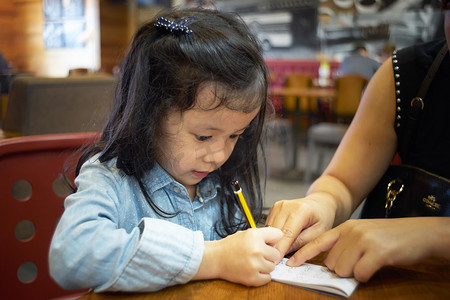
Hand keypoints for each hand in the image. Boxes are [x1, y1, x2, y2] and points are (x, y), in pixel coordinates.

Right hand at [195, 227, 281, 285]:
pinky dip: (262, 275)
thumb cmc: (230, 246)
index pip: (278, 235)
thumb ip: (263, 235)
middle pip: (276, 254)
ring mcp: (255, 265)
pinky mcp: (252, 278)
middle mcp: (256, 249)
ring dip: (265, 265)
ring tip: (254, 262)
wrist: (216, 258)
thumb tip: (277, 242)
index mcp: (255, 235)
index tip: (268, 242)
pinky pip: (268, 278)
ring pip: (272, 267)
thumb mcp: (246, 233)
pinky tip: (253, 270)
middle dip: (269, 254)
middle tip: (258, 254)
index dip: (273, 239)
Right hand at [265, 194, 336, 259]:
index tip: (276, 261)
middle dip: (274, 246)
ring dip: (271, 240)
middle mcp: (286, 206)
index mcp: (301, 210)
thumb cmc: (321, 217)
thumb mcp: (318, 233)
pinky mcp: (274, 208)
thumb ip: (302, 243)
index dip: (280, 248)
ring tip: (277, 250)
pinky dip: (271, 234)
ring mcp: (278, 206)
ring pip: (269, 229)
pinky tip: (278, 239)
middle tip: (274, 260)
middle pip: (275, 231)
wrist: (319, 203)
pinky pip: (269, 225)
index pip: (287, 233)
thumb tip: (285, 253)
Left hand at [286, 218, 446, 281]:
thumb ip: (345, 243)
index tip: (290, 264)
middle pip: (331, 263)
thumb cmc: (389, 236)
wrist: (418, 232)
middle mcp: (351, 232)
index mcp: (345, 227)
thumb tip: (330, 264)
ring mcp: (363, 241)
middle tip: (360, 262)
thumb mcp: (363, 233)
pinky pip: (360, 274)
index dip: (303, 254)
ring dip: (354, 272)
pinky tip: (376, 265)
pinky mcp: (377, 252)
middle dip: (343, 269)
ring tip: (369, 261)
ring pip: (343, 270)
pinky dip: (366, 275)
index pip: (318, 242)